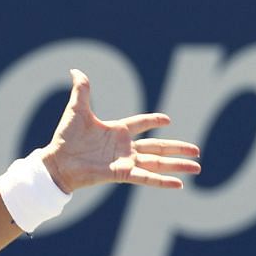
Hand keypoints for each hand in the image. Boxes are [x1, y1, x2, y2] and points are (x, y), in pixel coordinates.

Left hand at [39, 69, 201, 192]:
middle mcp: (124, 147)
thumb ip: (82, 90)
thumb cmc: (65, 138)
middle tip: (197, 150)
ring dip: (177, 165)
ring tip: (197, 168)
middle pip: (157, 147)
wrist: (57, 161)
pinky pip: (146, 177)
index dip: (153, 121)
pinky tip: (179, 184)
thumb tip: (75, 70)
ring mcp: (125, 161)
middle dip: (177, 148)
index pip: (140, 124)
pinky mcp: (122, 174)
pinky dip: (162, 181)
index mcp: (116, 131)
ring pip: (157, 163)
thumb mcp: (76, 110)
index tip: (168, 120)